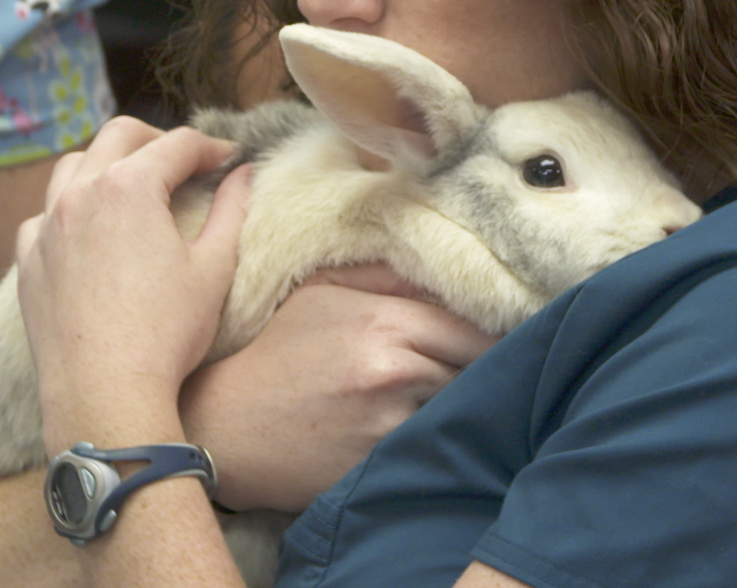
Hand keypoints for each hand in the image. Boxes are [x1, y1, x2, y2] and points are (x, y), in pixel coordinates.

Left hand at [15, 117, 251, 452]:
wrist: (104, 394)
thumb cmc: (166, 333)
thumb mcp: (214, 268)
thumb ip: (232, 210)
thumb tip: (245, 174)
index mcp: (131, 186)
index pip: (178, 144)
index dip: (211, 147)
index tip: (230, 160)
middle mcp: (81, 193)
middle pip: (120, 135)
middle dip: (158, 140)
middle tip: (185, 163)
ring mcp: (47, 226)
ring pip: (73, 166)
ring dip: (107, 164)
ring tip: (134, 187)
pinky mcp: (28, 262)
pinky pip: (43, 214)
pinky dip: (68, 207)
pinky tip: (88, 230)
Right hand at [180, 263, 497, 511]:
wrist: (227, 429)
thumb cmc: (277, 354)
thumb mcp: (321, 294)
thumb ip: (384, 276)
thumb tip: (441, 270)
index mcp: (386, 323)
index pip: (474, 327)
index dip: (498, 332)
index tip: (510, 335)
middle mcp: (397, 371)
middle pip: (480, 371)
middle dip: (492, 370)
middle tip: (502, 371)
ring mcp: (392, 425)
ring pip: (463, 411)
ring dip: (471, 406)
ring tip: (478, 403)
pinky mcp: (385, 467)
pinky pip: (436, 449)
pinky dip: (444, 441)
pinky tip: (442, 437)